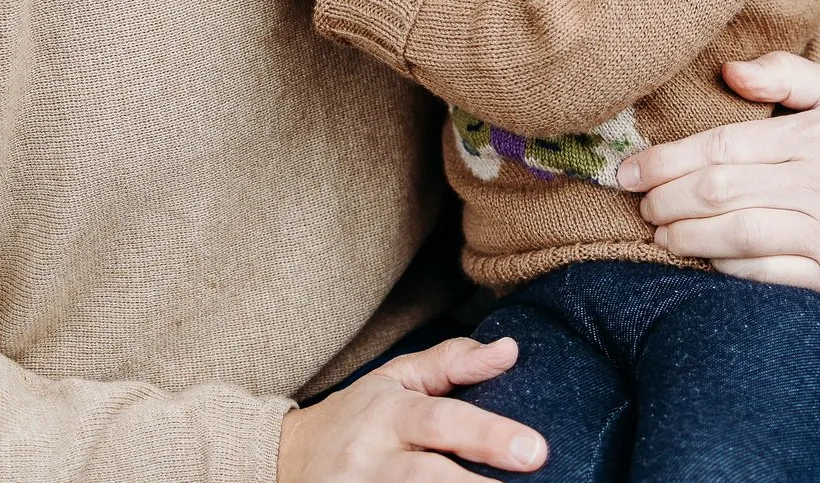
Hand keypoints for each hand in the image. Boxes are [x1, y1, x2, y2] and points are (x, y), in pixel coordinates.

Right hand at [275, 334, 545, 480]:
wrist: (284, 459)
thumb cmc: (355, 416)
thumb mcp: (395, 378)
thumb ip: (451, 363)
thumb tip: (510, 350)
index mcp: (387, 413)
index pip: (442, 421)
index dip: (488, 436)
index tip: (535, 451)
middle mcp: (371, 457)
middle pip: (427, 476)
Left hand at [615, 52, 819, 303]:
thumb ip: (785, 74)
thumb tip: (727, 71)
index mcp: (816, 137)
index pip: (725, 146)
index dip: (668, 160)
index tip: (631, 169)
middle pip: (722, 192)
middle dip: (667, 198)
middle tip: (638, 202)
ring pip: (738, 237)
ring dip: (686, 237)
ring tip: (657, 233)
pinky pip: (766, 278)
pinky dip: (726, 270)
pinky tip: (702, 261)